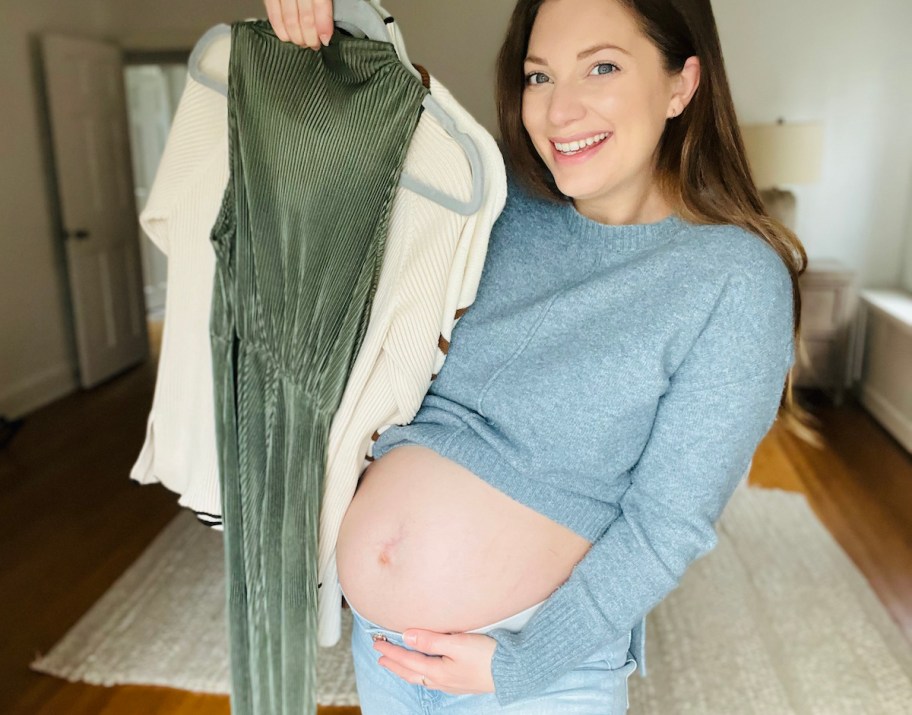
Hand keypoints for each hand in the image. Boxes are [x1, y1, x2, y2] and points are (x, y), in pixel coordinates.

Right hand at [263, 0, 333, 48]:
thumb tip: (327, 21)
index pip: (320, 4)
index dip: (323, 25)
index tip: (326, 39)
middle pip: (304, 16)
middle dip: (310, 36)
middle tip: (314, 45)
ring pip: (289, 18)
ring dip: (297, 36)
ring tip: (302, 43)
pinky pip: (272, 12)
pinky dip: (279, 27)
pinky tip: (286, 37)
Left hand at [372, 629, 497, 694]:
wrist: (515, 671)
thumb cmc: (488, 655)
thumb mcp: (457, 643)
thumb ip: (431, 639)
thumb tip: (407, 636)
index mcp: (438, 671)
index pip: (408, 660)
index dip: (392, 651)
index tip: (378, 643)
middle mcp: (442, 681)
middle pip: (411, 673)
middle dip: (395, 664)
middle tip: (381, 657)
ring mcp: (453, 684)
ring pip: (422, 678)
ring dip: (407, 670)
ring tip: (398, 665)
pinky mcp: (463, 682)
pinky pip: (434, 680)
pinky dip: (422, 674)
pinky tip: (427, 672)